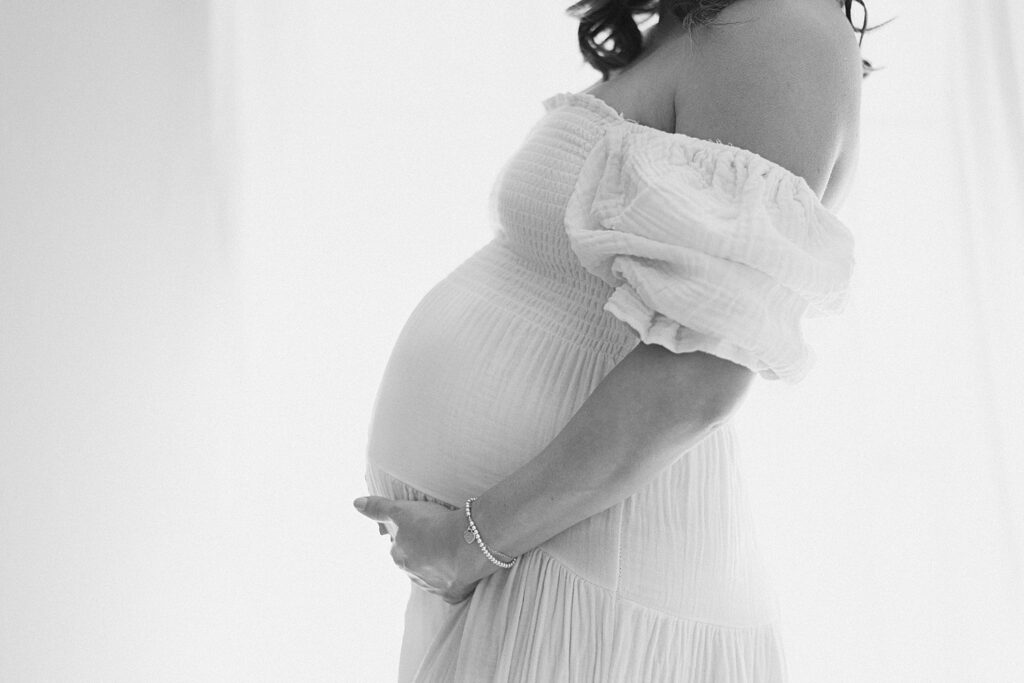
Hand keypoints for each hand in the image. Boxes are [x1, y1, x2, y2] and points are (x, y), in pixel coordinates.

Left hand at [354, 496, 498, 603]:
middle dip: (422, 553)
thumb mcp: (401, 510)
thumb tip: (355, 503)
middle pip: (414, 562)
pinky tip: (460, 572)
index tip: (424, 527)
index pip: (400, 547)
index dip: (412, 536)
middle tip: (438, 537)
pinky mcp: (452, 594)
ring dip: (437, 567)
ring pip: (431, 576)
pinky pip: (450, 590)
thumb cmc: (432, 525)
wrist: (467, 542)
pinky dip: (453, 582)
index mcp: (399, 557)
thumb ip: (378, 508)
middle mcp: (412, 575)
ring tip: (451, 551)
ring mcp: (432, 587)